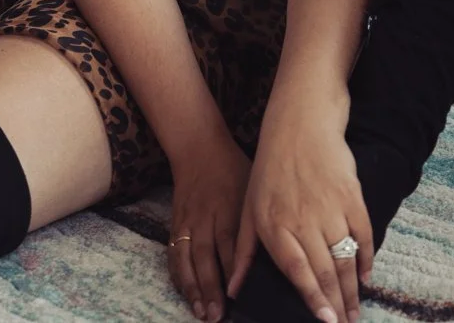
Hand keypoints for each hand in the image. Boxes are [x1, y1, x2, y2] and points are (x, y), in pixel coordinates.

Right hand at [168, 131, 252, 322]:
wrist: (198, 147)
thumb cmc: (232, 168)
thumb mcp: (252, 186)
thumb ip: (257, 218)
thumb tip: (279, 247)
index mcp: (228, 209)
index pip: (230, 246)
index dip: (233, 273)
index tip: (240, 298)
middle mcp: (206, 218)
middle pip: (207, 258)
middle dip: (212, 289)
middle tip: (218, 316)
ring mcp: (188, 222)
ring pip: (188, 260)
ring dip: (193, 288)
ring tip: (201, 312)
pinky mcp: (176, 224)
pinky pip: (174, 253)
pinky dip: (178, 276)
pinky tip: (185, 292)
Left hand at [225, 96, 373, 322]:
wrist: (300, 121)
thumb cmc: (270, 166)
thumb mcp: (249, 206)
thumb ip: (244, 251)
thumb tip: (233, 289)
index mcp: (276, 225)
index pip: (298, 272)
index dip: (313, 299)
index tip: (326, 322)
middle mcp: (304, 220)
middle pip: (325, 271)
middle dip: (336, 304)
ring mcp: (330, 207)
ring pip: (344, 258)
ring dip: (352, 289)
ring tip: (354, 311)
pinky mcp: (351, 194)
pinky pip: (362, 234)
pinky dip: (366, 257)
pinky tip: (365, 275)